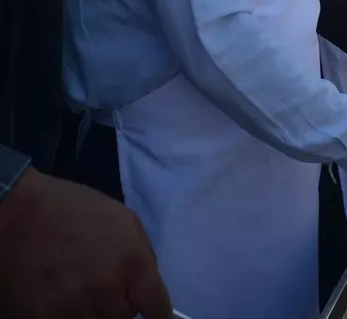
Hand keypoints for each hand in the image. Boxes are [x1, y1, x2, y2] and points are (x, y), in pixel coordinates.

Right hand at [0, 167, 172, 318]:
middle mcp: (107, 289)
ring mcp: (75, 308)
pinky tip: (64, 300)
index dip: (160, 315)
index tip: (158, 318)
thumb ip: (140, 254)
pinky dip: (72, 316)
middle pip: (126, 317)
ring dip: (97, 312)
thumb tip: (147, 285)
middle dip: (121, 305)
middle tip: (106, 287)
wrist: (15, 215)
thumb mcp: (122, 219)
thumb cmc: (71, 210)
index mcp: (131, 261)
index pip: (157, 306)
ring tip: (83, 291)